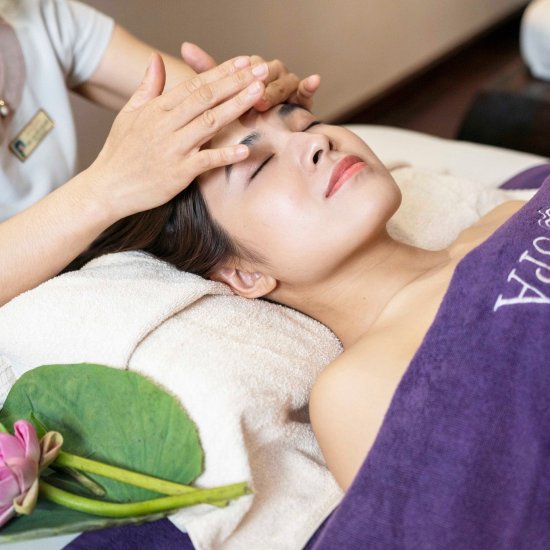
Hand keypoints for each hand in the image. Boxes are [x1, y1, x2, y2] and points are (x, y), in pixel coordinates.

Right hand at [85, 53, 266, 220]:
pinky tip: (245, 149)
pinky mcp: (177, 173)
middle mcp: (165, 124)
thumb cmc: (120, 151)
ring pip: (209, 123)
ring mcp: (172, 148)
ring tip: (259, 95)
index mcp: (157, 109)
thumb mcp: (129, 113)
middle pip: (206, 98)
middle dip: (236, 82)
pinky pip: (205, 161)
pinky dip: (224, 156)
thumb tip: (156, 58)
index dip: (221, 72)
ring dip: (236, 107)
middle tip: (262, 71)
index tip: (244, 62)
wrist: (108, 188)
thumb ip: (147, 87)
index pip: (194, 84)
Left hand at [181, 42, 320, 110]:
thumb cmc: (240, 120)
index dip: (234, 74)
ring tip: (263, 100)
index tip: (224, 86)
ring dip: (275, 90)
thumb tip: (185, 46)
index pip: (244, 67)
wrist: (264, 144)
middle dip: (254, 83)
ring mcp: (288, 88)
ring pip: (285, 82)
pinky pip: (307, 92)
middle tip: (241, 94)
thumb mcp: (219, 100)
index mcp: (251, 73)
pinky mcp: (303, 102)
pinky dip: (310, 86)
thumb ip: (207, 75)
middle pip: (265, 72)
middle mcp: (270, 76)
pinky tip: (313, 80)